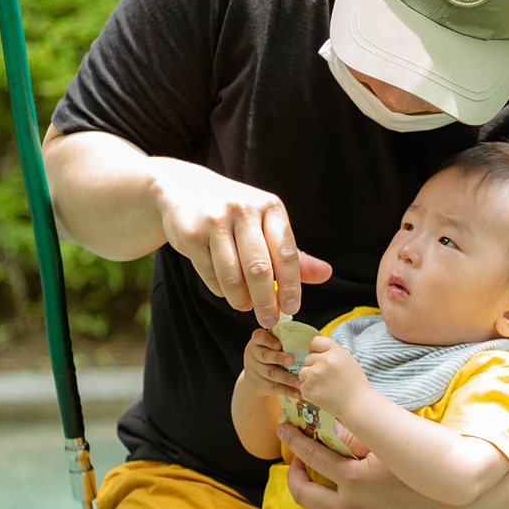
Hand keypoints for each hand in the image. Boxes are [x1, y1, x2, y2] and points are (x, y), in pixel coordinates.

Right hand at [151, 159, 331, 325]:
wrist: (183, 189)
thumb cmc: (235, 214)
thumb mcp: (266, 224)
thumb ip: (293, 253)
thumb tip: (325, 274)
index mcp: (269, 206)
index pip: (287, 252)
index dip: (291, 285)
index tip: (292, 308)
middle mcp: (243, 209)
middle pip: (259, 268)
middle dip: (266, 301)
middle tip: (269, 320)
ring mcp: (214, 220)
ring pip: (232, 276)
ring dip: (241, 300)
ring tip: (245, 305)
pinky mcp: (191, 234)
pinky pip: (210, 275)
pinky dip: (221, 290)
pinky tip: (225, 288)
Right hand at [242, 327, 301, 396]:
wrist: (256, 376)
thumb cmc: (272, 354)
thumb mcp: (272, 344)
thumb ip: (285, 339)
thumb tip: (314, 337)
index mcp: (258, 341)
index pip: (259, 337)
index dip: (268, 341)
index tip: (279, 345)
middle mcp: (254, 354)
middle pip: (265, 356)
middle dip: (278, 358)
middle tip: (291, 360)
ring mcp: (256, 370)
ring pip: (270, 373)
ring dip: (286, 377)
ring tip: (299, 381)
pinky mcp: (261, 384)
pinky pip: (275, 387)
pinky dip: (287, 390)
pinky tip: (297, 393)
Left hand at [275, 423, 466, 508]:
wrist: (460, 502)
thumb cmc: (428, 468)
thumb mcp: (394, 444)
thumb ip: (361, 435)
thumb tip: (333, 424)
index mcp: (354, 477)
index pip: (311, 455)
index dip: (294, 441)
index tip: (283, 432)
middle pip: (304, 495)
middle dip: (291, 478)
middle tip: (291, 468)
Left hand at [293, 337, 367, 413]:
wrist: (357, 405)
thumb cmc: (354, 383)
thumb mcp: (348, 360)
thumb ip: (332, 352)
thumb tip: (316, 349)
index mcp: (335, 352)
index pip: (315, 341)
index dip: (316, 350)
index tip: (319, 357)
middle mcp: (323, 361)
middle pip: (308, 358)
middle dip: (314, 366)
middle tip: (326, 377)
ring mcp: (314, 375)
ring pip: (302, 371)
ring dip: (309, 377)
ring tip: (323, 385)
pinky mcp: (308, 388)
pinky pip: (302, 384)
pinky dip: (309, 389)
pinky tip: (321, 393)